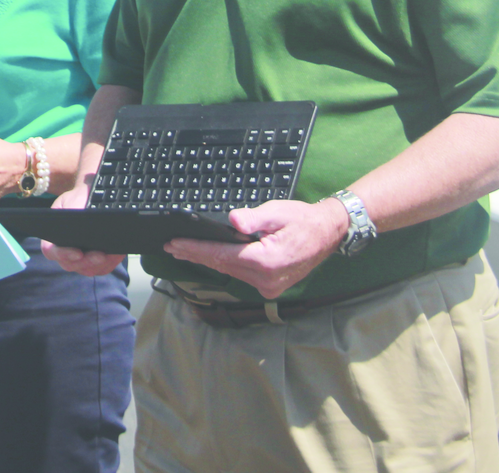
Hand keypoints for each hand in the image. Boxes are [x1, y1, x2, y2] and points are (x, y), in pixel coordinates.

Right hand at [40, 182, 126, 275]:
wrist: (91, 200)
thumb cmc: (79, 199)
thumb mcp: (73, 200)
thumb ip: (72, 212)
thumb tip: (76, 228)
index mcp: (52, 237)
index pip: (51, 252)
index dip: (63, 255)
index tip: (78, 253)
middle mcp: (64, 251)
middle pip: (71, 265)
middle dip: (86, 262)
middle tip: (100, 255)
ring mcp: (80, 259)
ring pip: (87, 270)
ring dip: (99, 265)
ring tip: (111, 254)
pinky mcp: (95, 262)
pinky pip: (102, 269)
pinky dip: (110, 263)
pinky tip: (117, 254)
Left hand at [162, 198, 348, 299]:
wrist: (328, 234)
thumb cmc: (303, 220)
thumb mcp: (277, 212)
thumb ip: (253, 218)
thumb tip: (232, 222)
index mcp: (266, 261)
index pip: (221, 255)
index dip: (195, 249)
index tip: (174, 244)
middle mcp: (266, 280)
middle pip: (221, 265)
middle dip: (195, 254)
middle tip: (171, 246)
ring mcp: (268, 286)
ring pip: (229, 271)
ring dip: (207, 260)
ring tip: (184, 250)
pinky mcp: (270, 286)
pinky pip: (240, 274)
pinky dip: (224, 264)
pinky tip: (211, 257)